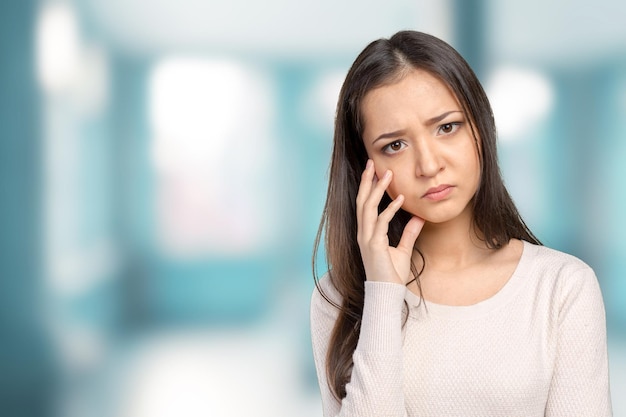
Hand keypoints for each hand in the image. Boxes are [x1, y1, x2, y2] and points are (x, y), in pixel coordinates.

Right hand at [356, 159, 424, 284]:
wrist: (387, 293)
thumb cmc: (392, 274)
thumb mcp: (403, 249)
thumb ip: (409, 232)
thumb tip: (419, 217)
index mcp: (367, 232)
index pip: (364, 204)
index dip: (368, 187)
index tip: (373, 171)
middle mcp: (363, 233)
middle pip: (362, 200)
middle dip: (367, 181)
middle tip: (372, 162)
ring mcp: (366, 238)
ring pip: (368, 207)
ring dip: (377, 189)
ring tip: (387, 173)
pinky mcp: (373, 245)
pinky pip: (381, 222)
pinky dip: (390, 209)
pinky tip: (400, 199)